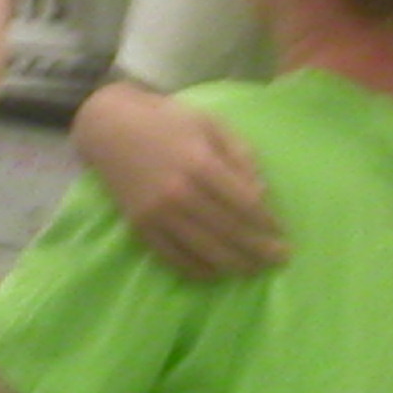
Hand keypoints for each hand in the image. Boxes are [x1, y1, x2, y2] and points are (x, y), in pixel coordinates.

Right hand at [73, 81, 288, 278]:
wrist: (110, 126)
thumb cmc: (167, 120)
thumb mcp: (211, 124)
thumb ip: (241, 155)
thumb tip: (262, 194)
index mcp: (201, 162)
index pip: (245, 203)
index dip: (267, 222)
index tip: (282, 232)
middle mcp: (180, 192)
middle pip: (229, 231)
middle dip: (259, 249)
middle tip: (280, 260)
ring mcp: (157, 213)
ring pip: (205, 250)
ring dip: (235, 265)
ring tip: (255, 270)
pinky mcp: (140, 227)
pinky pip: (174, 258)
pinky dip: (199, 270)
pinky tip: (218, 272)